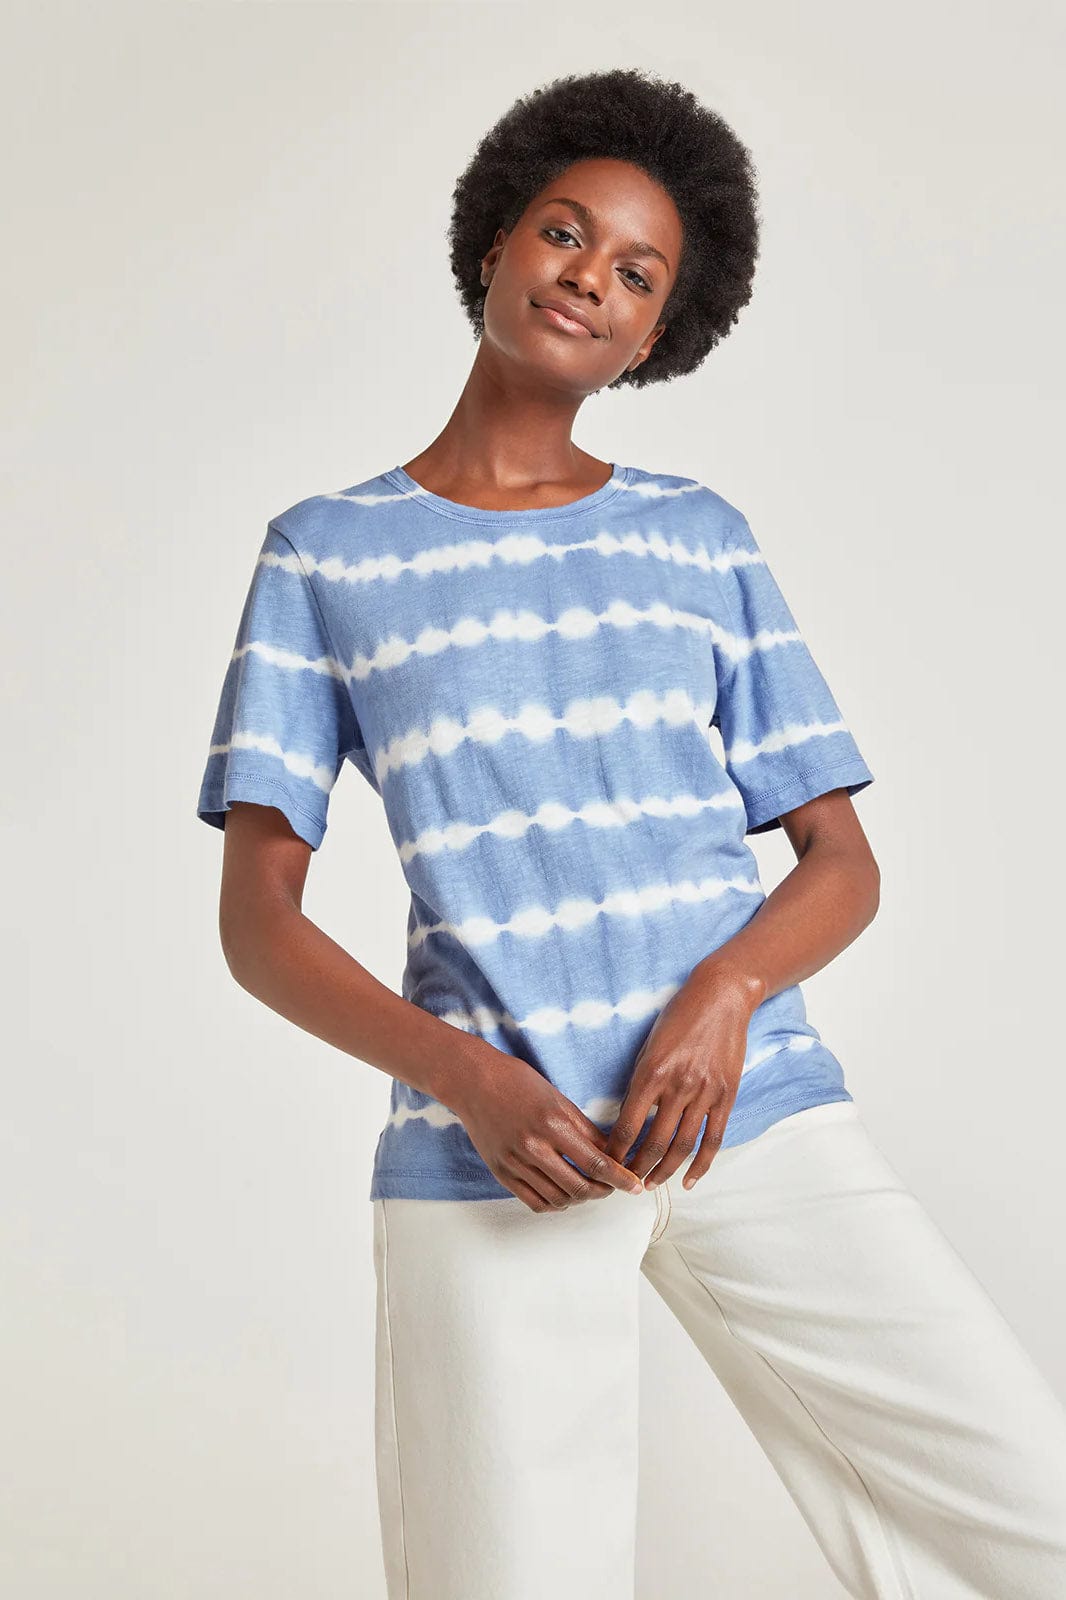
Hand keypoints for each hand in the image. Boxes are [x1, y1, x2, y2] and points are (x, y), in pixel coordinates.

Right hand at [453, 1053, 645, 1212]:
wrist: (473, 1082)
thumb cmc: (518, 1082)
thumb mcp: (558, 1098)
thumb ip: (585, 1129)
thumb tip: (611, 1154)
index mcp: (554, 1124)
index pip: (597, 1163)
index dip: (620, 1179)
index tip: (634, 1186)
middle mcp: (534, 1147)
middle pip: (580, 1187)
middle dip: (604, 1192)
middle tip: (613, 1188)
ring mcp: (515, 1162)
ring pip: (559, 1199)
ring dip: (581, 1199)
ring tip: (589, 1190)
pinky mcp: (501, 1172)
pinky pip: (534, 1202)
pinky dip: (555, 1204)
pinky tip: (564, 1195)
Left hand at [604, 962, 758, 1189]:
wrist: (721, 996)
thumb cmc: (679, 1016)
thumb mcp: (649, 1045)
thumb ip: (640, 1081)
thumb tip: (628, 1117)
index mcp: (652, 1073)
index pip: (627, 1125)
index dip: (615, 1152)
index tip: (606, 1165)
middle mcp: (678, 1086)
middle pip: (654, 1142)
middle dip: (637, 1168)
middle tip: (626, 1184)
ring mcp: (705, 1093)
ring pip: (683, 1146)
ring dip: (665, 1171)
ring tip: (652, 1185)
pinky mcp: (726, 1096)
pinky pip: (713, 1138)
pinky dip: (701, 1165)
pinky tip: (689, 1181)